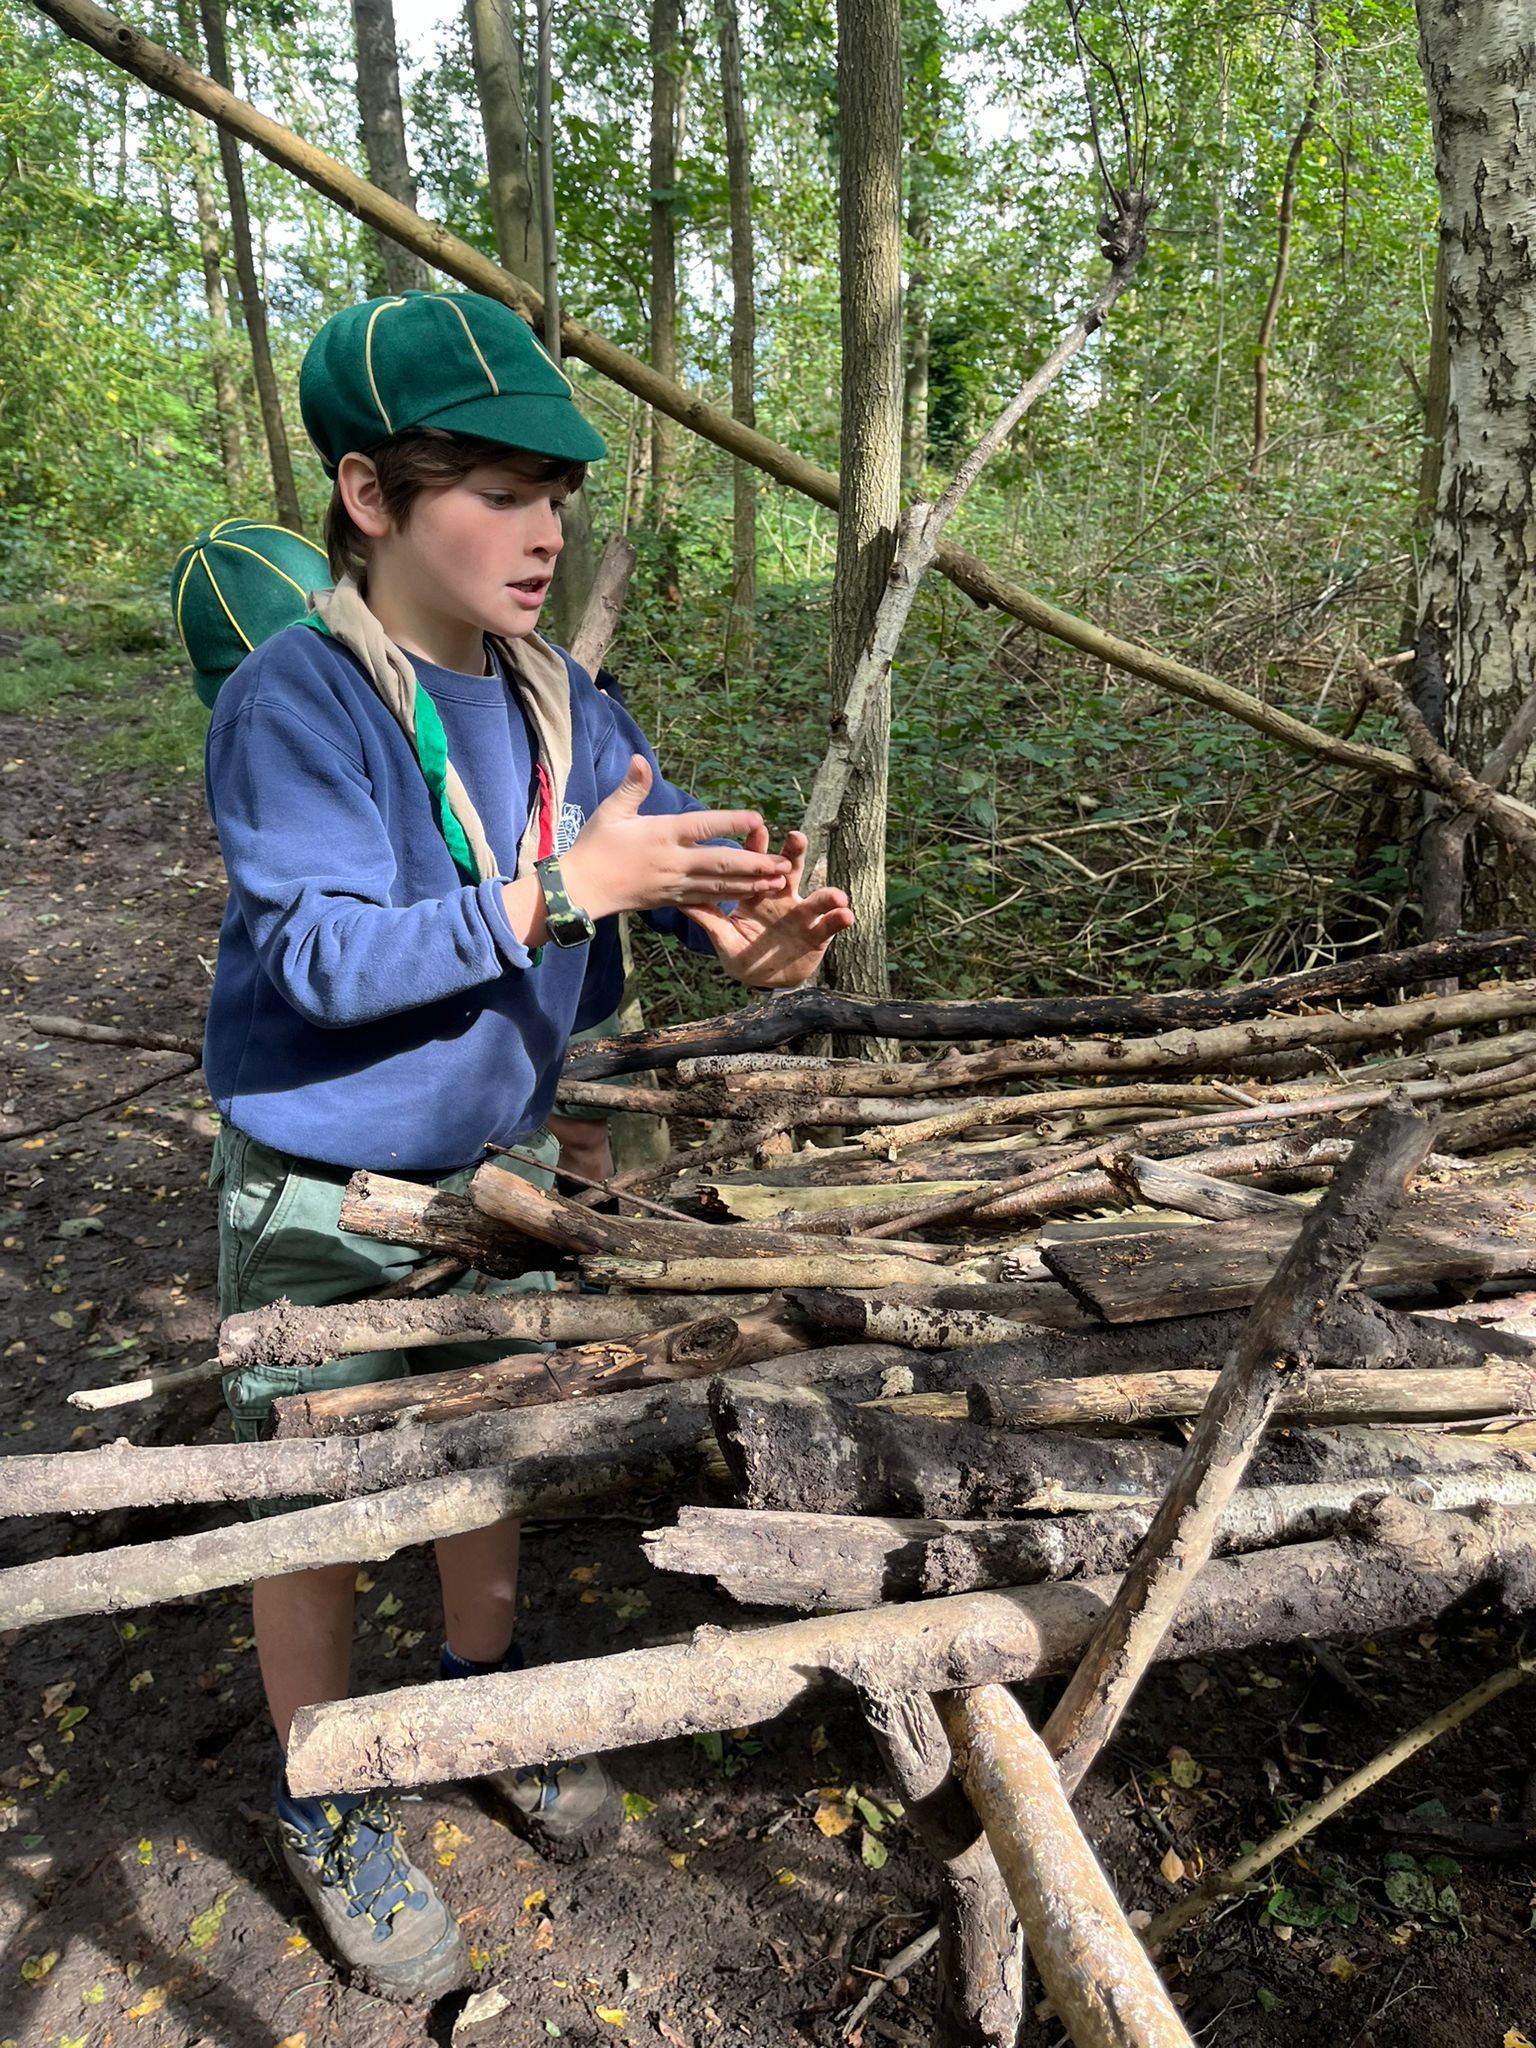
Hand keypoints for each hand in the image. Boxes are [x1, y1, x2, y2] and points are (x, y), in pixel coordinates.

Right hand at [559, 756, 792, 920]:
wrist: (582, 889)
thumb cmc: (596, 845)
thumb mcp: (611, 811)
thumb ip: (632, 786)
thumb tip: (640, 758)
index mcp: (662, 834)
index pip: (703, 826)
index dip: (731, 823)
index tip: (758, 819)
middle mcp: (673, 861)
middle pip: (721, 862)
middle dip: (755, 864)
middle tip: (784, 863)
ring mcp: (675, 884)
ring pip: (720, 885)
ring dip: (751, 884)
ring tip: (779, 881)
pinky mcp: (673, 900)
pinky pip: (708, 900)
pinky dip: (731, 898)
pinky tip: (751, 896)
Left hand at [683, 828, 854, 987]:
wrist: (767, 980)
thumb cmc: (743, 956)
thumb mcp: (724, 940)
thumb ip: (709, 920)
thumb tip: (681, 899)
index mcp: (756, 896)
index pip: (755, 867)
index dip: (756, 848)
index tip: (759, 828)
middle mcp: (782, 899)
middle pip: (789, 872)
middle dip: (794, 854)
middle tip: (797, 837)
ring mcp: (803, 915)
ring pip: (817, 898)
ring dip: (827, 895)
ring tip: (836, 896)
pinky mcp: (819, 934)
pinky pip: (830, 925)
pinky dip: (838, 919)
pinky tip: (847, 915)